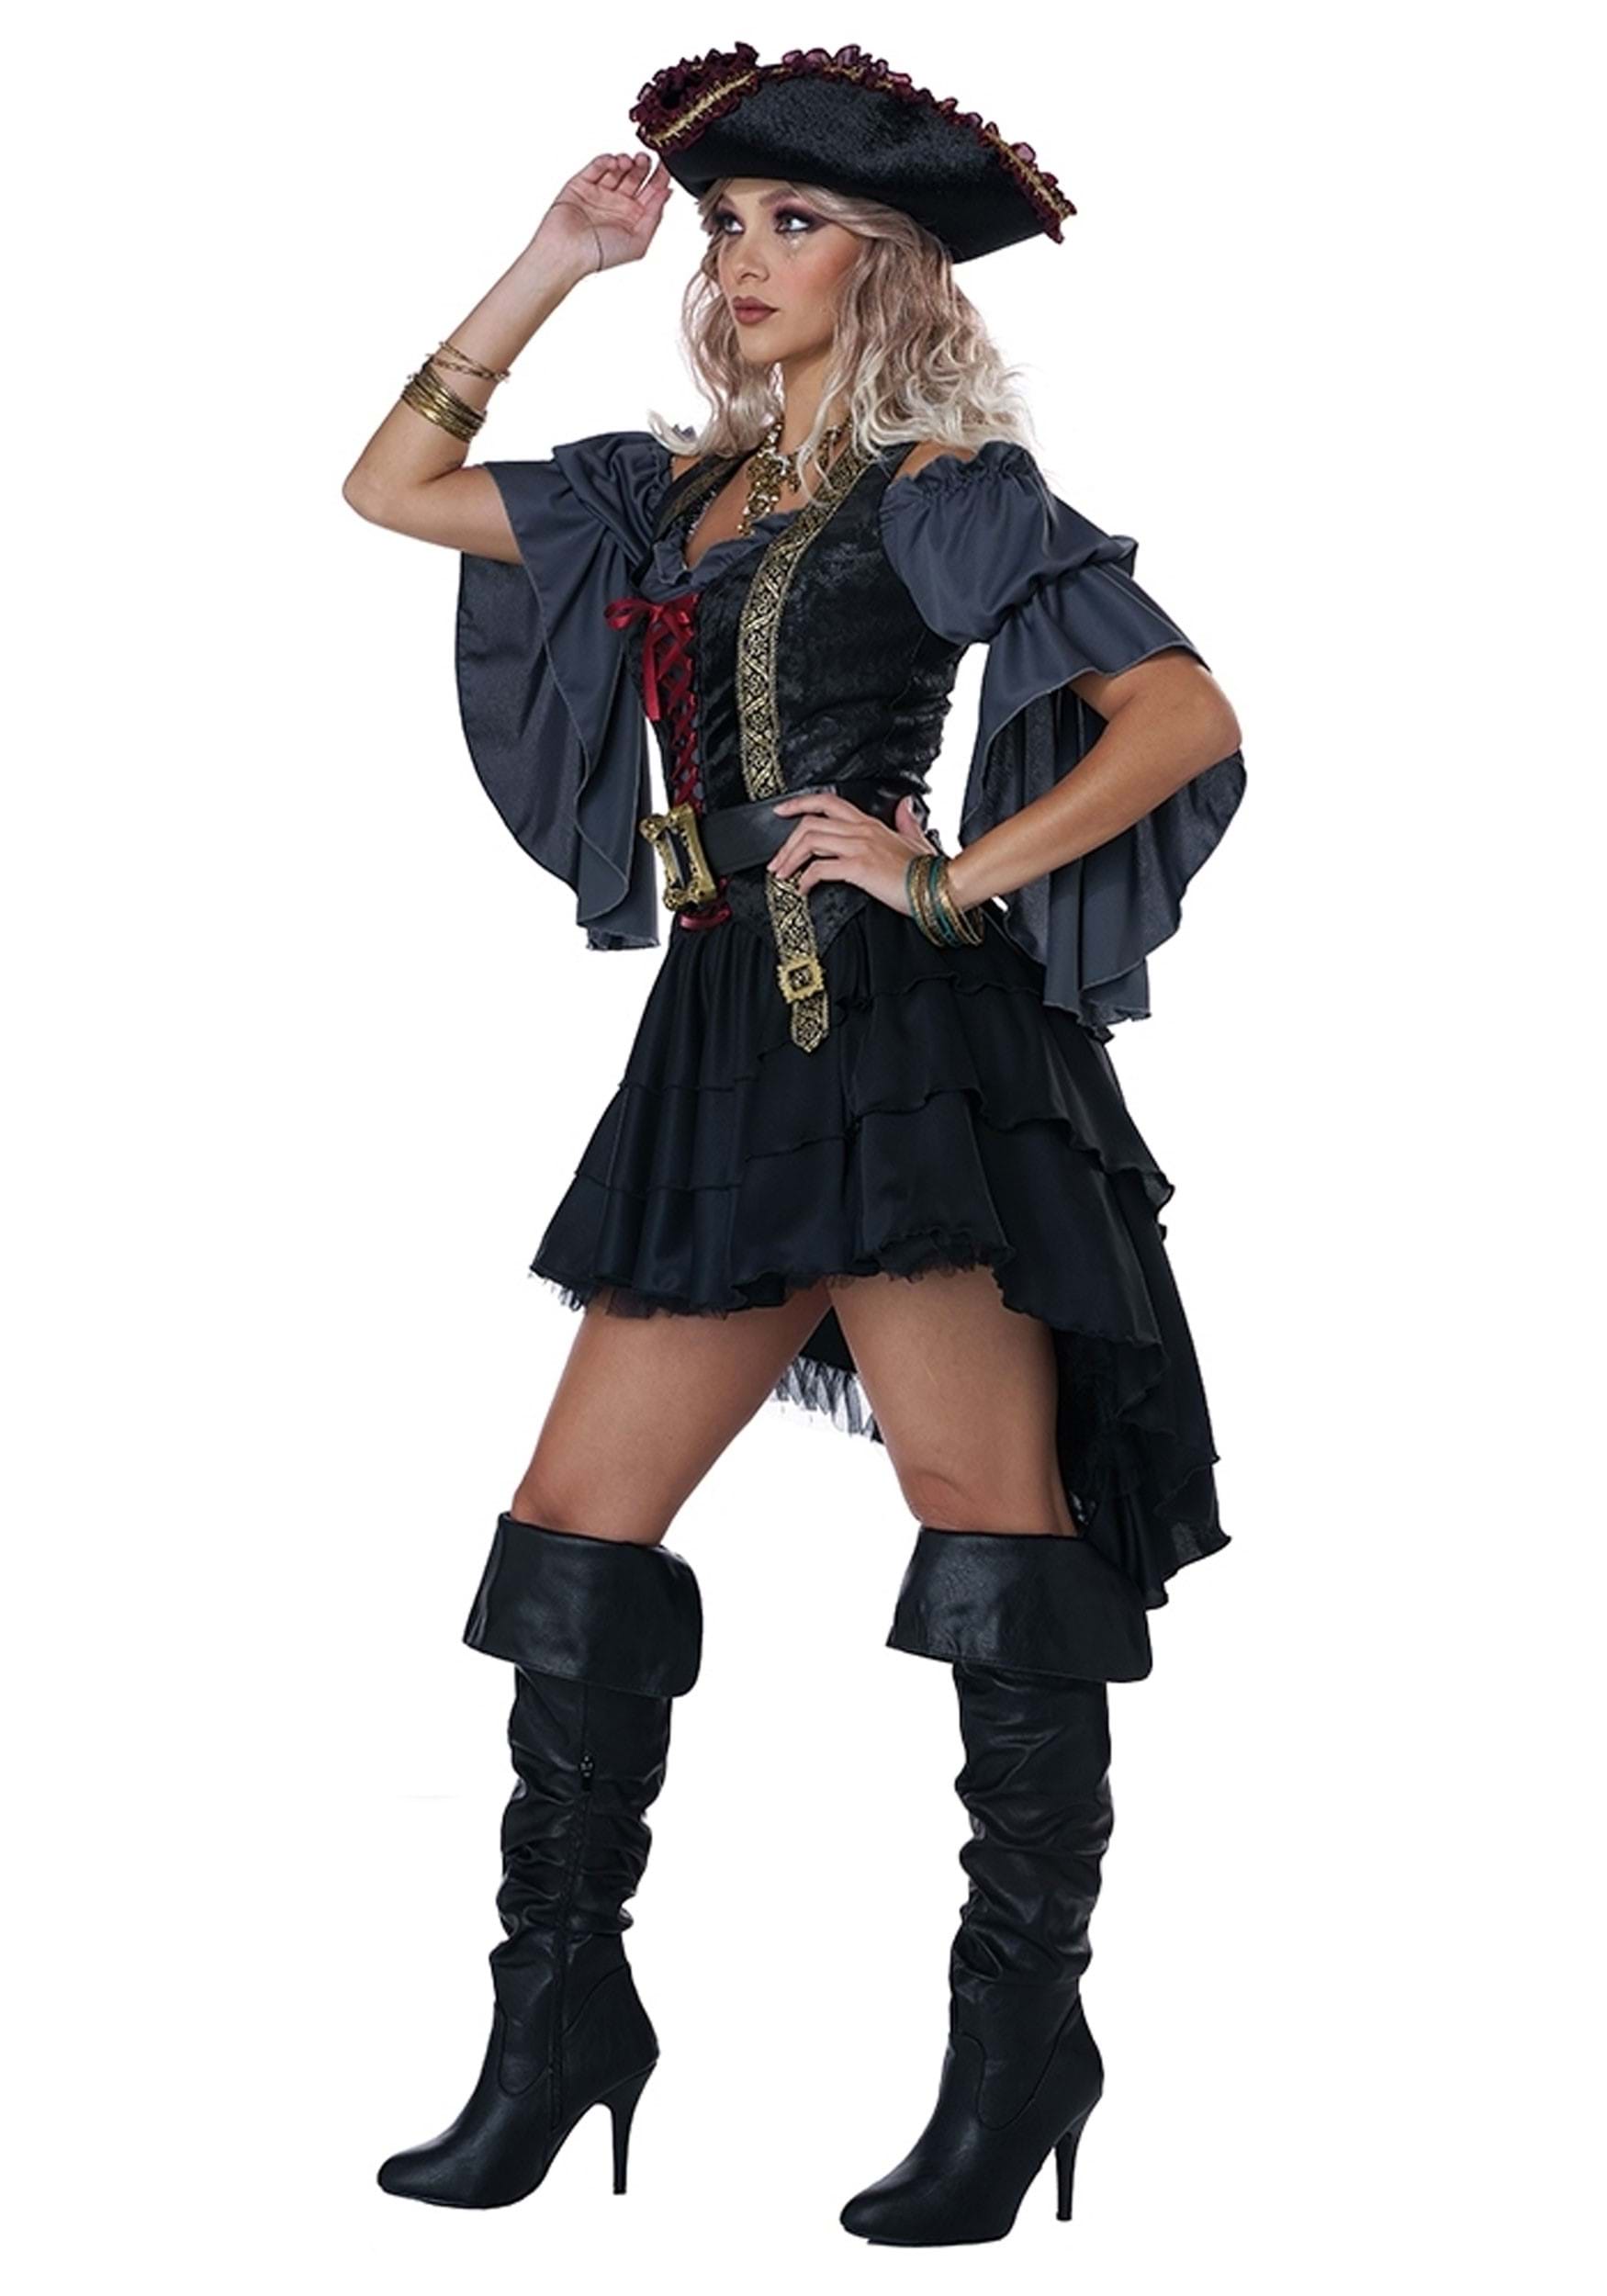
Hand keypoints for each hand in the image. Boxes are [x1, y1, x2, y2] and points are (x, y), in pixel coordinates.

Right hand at [534, 152, 672, 280]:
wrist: (565, 252)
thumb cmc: (598, 255)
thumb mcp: (639, 242)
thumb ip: (654, 217)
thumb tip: (667, 194)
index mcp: (632, 218)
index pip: (651, 192)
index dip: (660, 178)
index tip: (666, 166)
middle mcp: (617, 204)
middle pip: (636, 176)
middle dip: (643, 165)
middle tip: (644, 159)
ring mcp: (600, 192)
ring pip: (617, 168)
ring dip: (625, 160)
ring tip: (628, 162)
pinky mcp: (581, 184)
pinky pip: (596, 166)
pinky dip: (606, 160)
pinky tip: (612, 162)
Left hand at [765, 792, 936, 915]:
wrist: (941, 887)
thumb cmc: (928, 870)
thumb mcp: (917, 839)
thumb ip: (907, 821)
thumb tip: (906, 805)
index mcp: (870, 822)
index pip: (826, 801)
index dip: (799, 803)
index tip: (781, 811)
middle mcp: (862, 829)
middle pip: (810, 822)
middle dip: (786, 842)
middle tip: (776, 861)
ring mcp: (860, 846)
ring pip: (810, 841)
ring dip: (789, 859)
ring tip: (782, 875)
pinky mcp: (859, 867)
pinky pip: (820, 868)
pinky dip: (805, 879)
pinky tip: (802, 889)